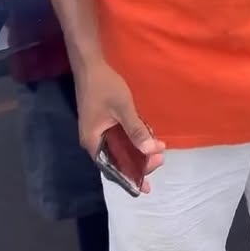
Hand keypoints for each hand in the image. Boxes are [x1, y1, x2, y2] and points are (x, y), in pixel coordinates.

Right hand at [76, 60, 164, 191]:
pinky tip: (145, 136)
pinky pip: (117, 138)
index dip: (130, 178)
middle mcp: (93, 141)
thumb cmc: (104, 86)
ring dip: (136, 150)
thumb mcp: (123, 108)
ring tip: (156, 150)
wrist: (90, 64)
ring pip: (118, 149)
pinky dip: (131, 140)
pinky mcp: (101, 122)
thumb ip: (136, 130)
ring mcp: (96, 131)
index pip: (112, 169)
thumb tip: (151, 151)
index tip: (148, 185)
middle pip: (116, 160)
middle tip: (159, 157)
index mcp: (93, 142)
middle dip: (138, 162)